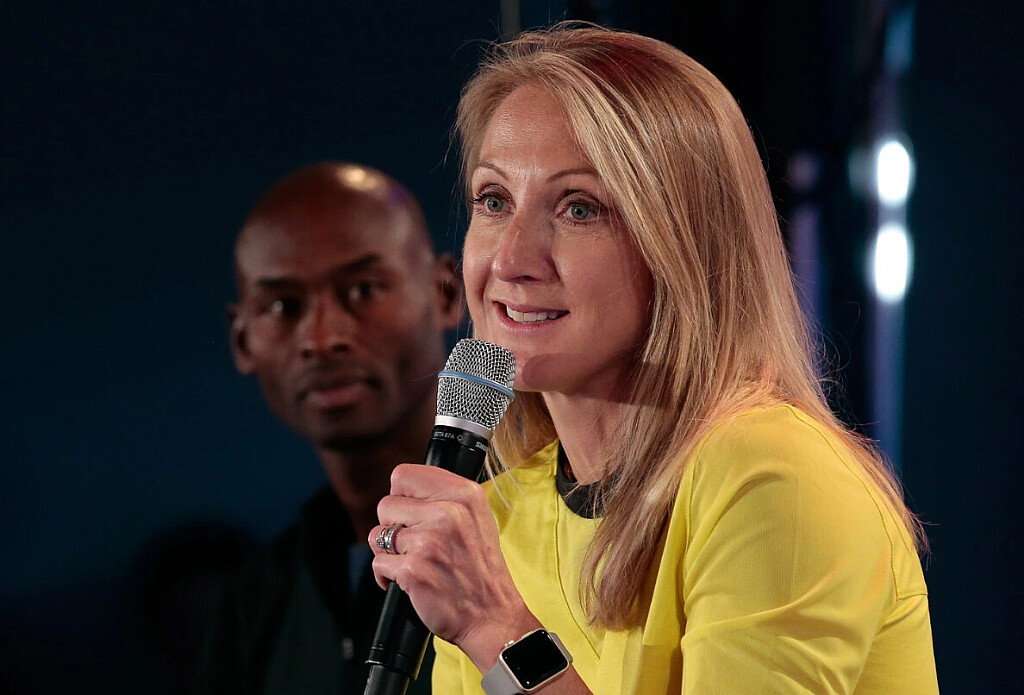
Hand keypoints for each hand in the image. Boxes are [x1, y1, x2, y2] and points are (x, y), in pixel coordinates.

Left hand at [368, 464, 537, 667]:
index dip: (401, 496)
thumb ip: (444, 497)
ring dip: (388, 552)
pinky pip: (378, 563)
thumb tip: (402, 489)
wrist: (492, 616)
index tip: (411, 513)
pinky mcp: (413, 570)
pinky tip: (408, 582)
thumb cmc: (479, 568)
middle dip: (393, 526)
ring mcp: (429, 541)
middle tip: (415, 544)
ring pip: (378, 534)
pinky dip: (386, 576)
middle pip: (386, 504)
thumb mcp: (476, 518)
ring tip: (413, 562)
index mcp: (465, 494)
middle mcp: (449, 513)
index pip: (403, 475)